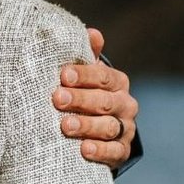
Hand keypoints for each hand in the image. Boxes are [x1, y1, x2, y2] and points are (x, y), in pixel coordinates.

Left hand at [52, 27, 137, 166]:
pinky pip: (115, 151)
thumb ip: (87, 56)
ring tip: (65, 126)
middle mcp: (125, 104)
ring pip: (108, 126)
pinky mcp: (122, 151)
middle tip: (57, 99)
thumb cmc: (85, 95)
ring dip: (86, 125)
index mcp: (117, 83)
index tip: (63, 75)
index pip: (103, 76)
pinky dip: (101, 151)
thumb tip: (91, 32)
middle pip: (104, 101)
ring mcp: (125, 129)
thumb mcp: (85, 76)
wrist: (99, 131)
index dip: (84, 75)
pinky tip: (84, 149)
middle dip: (80, 100)